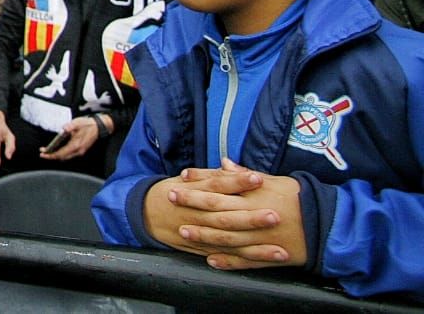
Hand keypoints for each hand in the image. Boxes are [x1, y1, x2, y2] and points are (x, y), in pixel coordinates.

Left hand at [39, 116, 100, 160]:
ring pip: (66, 157)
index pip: (61, 153)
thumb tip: (63, 129)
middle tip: (43, 154)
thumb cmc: (88, 125)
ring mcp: (80, 151)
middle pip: (62, 157)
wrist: (98, 127)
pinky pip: (69, 154)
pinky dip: (62, 154)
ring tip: (48, 152)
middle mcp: (78, 150)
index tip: (44, 154)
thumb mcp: (78, 123)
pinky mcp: (81, 150)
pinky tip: (57, 150)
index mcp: (76, 145)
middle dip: (52, 156)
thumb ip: (70, 126)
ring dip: (56, 155)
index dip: (51, 155)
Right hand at [144, 161, 306, 268]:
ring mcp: (200, 235)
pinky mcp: (203, 250)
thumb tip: (231, 164)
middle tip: (275, 215)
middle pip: (226, 217)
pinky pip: (226, 257)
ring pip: (229, 242)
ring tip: (279, 250)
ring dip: (255, 248)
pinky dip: (245, 261)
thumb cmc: (172, 194)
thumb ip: (211, 175)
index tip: (258, 178)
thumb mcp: (186, 181)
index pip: (218, 185)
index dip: (237, 182)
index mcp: (194, 193)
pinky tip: (264, 261)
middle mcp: (198, 215)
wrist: (146, 215)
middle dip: (250, 218)